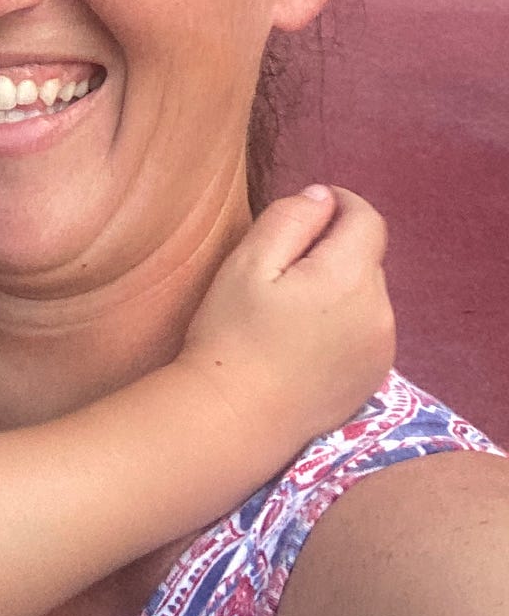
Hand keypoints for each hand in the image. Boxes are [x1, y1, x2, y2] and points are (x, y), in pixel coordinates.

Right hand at [179, 186, 394, 455]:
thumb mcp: (248, 262)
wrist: (236, 418)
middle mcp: (380, 311)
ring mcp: (382, 349)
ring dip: (340, 286)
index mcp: (350, 276)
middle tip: (282, 267)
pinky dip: (344, 321)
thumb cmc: (233, 334)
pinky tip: (305, 340)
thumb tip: (323, 197)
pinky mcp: (375, 377)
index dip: (339, 204)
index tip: (306, 210)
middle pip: (366, 256)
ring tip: (291, 308)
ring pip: (367, 293)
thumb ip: (291, 219)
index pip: (367, 218)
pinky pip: (367, 328)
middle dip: (333, 249)